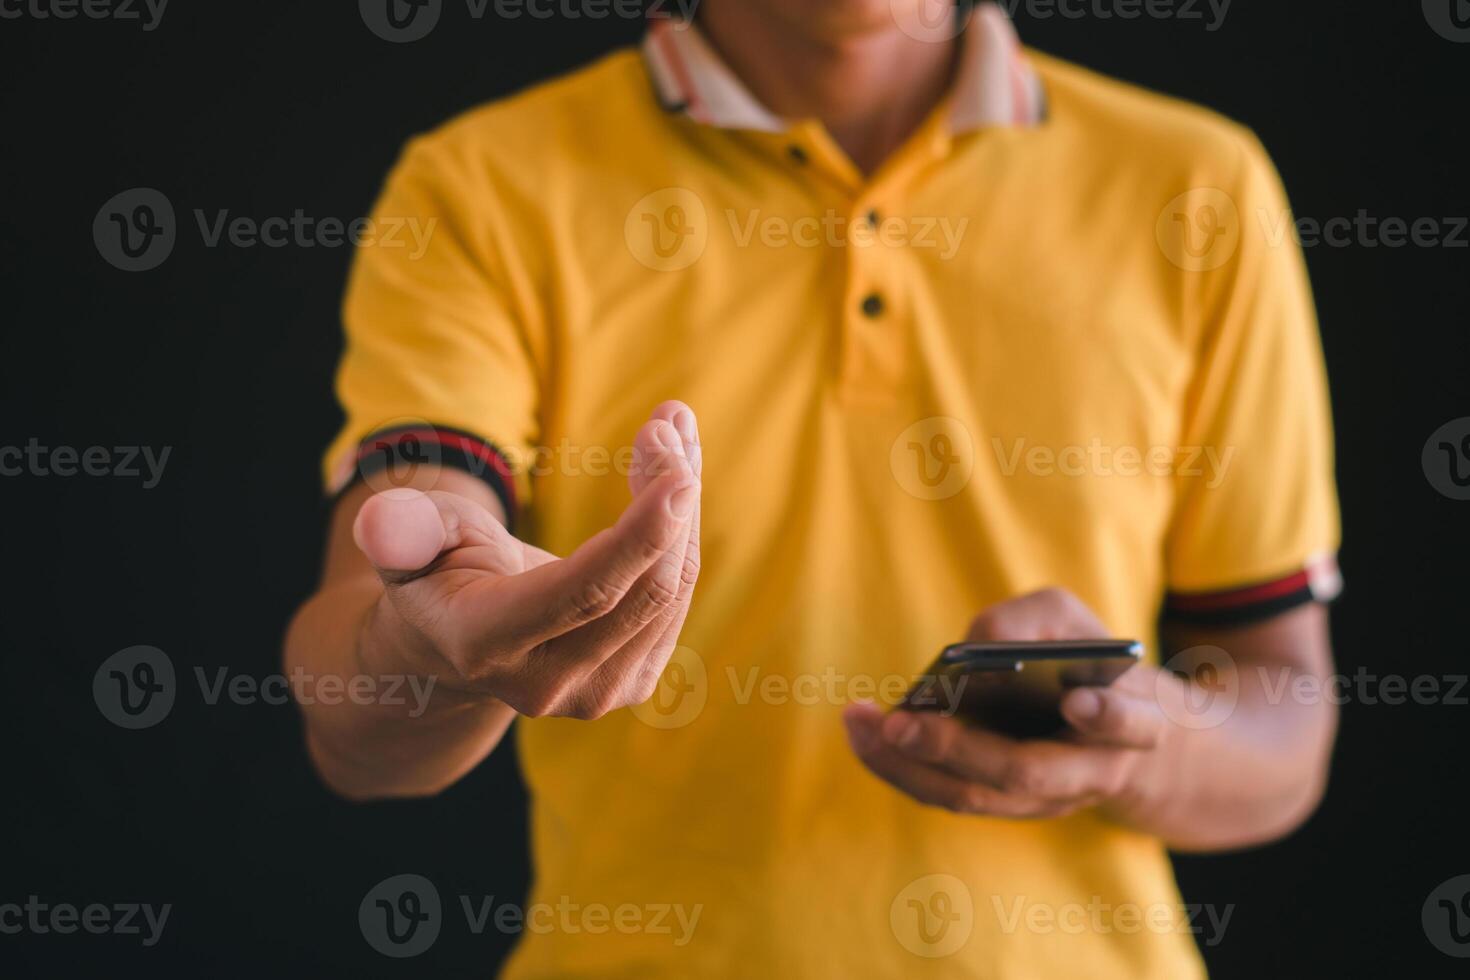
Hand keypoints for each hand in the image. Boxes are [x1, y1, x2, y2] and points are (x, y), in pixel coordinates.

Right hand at [351, 401, 701, 719]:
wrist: (455, 644)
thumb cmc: (433, 571)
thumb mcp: (407, 541)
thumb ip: (402, 530)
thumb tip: (380, 523)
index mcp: (487, 645)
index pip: (585, 593)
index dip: (638, 536)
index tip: (681, 475)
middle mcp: (549, 685)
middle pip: (642, 589)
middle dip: (667, 497)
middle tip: (667, 421)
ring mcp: (596, 693)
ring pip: (670, 588)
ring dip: (682, 504)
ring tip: (670, 432)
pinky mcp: (633, 681)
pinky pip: (676, 597)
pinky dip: (682, 530)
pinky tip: (673, 477)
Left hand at [843, 588, 1177, 820]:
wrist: (1117, 734)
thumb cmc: (1086, 661)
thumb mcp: (1072, 623)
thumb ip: (1035, 620)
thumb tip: (980, 639)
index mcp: (1132, 722)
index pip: (1129, 726)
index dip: (1108, 717)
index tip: (1078, 701)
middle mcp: (1091, 773)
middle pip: (1025, 773)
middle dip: (959, 748)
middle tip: (901, 722)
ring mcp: (1045, 800)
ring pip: (974, 795)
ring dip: (910, 764)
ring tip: (863, 723)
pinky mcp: (1003, 804)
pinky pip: (947, 795)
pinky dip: (902, 767)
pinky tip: (865, 731)